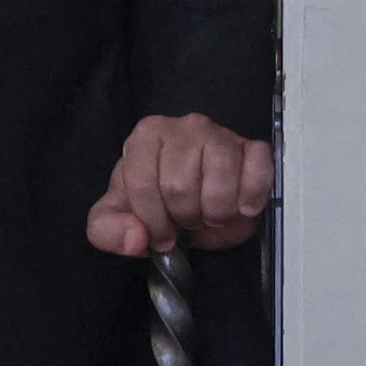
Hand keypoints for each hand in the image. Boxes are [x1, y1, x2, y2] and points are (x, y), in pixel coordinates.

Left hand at [85, 113, 271, 256]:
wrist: (194, 196)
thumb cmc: (155, 200)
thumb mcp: (118, 216)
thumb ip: (108, 229)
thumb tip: (135, 239)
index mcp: (146, 137)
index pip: (142, 183)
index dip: (153, 220)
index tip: (162, 233)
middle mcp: (183, 127)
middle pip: (180, 186)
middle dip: (185, 217)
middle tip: (188, 220)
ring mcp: (219, 133)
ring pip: (219, 180)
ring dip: (217, 213)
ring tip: (211, 214)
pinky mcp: (252, 147)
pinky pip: (257, 169)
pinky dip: (252, 195)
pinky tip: (243, 208)